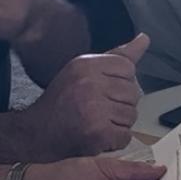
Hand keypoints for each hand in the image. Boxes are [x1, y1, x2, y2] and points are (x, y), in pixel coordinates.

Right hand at [18, 35, 148, 158]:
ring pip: (131, 114)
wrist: (35, 134)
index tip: (106, 90)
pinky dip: (116, 140)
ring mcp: (93, 108)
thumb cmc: (61, 101)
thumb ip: (116, 56)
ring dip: (120, 123)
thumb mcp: (84, 70)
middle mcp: (90, 83)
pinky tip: (100, 136)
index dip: (121, 81)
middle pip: (133, 92)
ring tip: (99, 122)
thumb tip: (144, 39)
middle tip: (101, 110)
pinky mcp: (97, 132)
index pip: (127, 67)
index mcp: (86, 64)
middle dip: (122, 104)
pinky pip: (125, 135)